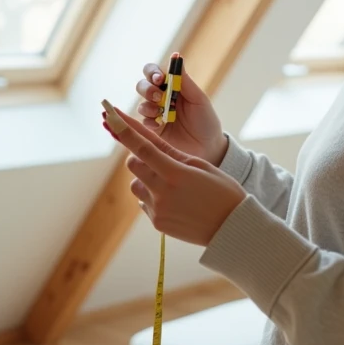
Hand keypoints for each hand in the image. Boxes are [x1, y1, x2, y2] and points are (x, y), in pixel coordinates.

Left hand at [102, 103, 245, 246]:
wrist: (233, 228)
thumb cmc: (222, 191)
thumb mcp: (201, 166)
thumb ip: (172, 153)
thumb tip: (148, 142)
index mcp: (175, 173)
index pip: (143, 148)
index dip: (125, 131)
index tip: (110, 116)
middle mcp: (162, 192)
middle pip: (133, 165)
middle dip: (139, 157)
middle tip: (156, 158)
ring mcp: (158, 209)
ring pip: (136, 185)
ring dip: (146, 179)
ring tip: (171, 185)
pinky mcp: (157, 223)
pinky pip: (144, 203)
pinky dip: (153, 197)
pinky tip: (175, 200)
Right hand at [135, 55, 227, 165]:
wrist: (209, 149)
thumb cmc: (206, 122)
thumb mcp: (199, 100)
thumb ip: (185, 81)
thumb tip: (176, 57)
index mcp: (173, 88)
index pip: (155, 73)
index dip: (153, 72)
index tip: (159, 78)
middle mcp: (161, 99)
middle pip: (143, 86)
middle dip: (147, 88)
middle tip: (158, 95)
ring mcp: (155, 115)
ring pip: (140, 104)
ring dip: (147, 105)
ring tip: (159, 112)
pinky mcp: (152, 132)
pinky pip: (141, 123)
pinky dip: (148, 121)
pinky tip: (158, 125)